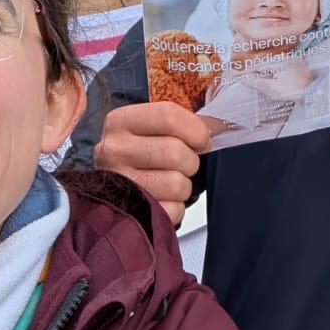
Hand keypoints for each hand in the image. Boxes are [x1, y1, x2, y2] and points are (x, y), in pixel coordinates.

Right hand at [96, 101, 210, 225]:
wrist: (109, 191)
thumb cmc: (136, 156)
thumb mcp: (146, 129)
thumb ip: (177, 122)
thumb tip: (219, 124)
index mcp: (120, 121)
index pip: (168, 116)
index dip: (195, 129)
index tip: (201, 140)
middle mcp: (112, 151)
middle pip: (176, 152)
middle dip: (190, 161)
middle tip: (182, 164)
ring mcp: (118, 184)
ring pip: (177, 184)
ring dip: (182, 185)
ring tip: (168, 181)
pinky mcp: (128, 213)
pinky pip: (172, 211)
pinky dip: (174, 207)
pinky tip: (161, 199)